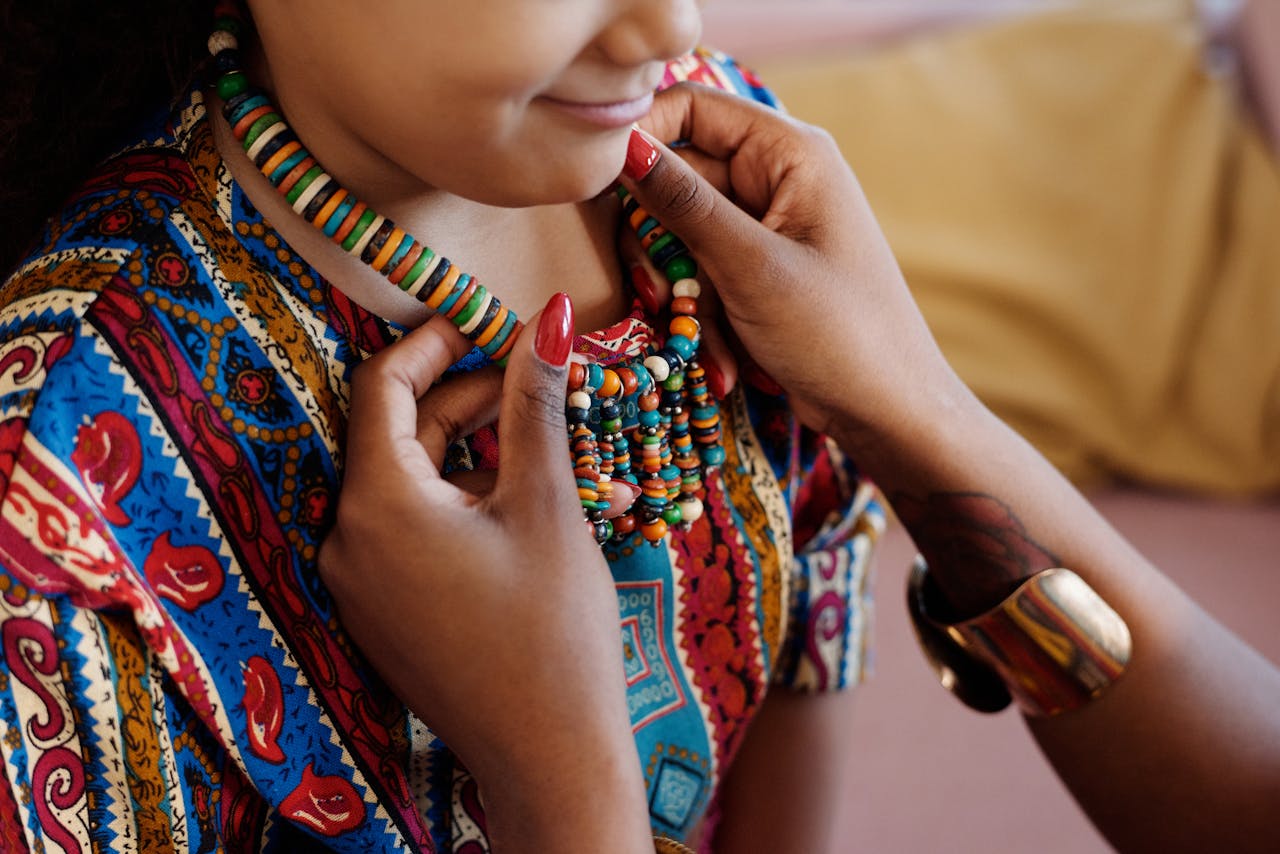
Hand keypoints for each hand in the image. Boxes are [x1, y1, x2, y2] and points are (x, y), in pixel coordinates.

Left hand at [318, 295, 650, 851]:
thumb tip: (550, 316)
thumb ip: (535, 401)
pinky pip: (407, 532)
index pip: (380, 388)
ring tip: (537, 439)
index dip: (431, 343)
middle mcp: (349, 542)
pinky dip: (454, 500)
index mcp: (377, 506)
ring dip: (465, 450)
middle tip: (531, 376)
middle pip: (396, 436)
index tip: (483, 321)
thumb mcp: (546, 502)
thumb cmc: (554, 630)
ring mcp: (361, 586)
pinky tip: (515, 499)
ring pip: (406, 485)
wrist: (551, 758)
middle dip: (462, 398)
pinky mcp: (384, 615)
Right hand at [620, 84, 968, 451]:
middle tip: (666, 294)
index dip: (642, 134)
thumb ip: (684, 203)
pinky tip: (727, 361)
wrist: (886, 411)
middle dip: (663, 245)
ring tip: (709, 339)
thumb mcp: (752, 267)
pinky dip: (703, 317)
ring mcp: (764, 230)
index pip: (693, 107)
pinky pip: (701, 277)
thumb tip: (623, 146)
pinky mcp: (755, 274)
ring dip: (684, 294)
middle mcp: (776, 180)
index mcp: (790, 154)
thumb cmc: (840, 333)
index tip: (601, 181)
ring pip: (680, 238)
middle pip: (676, 181)